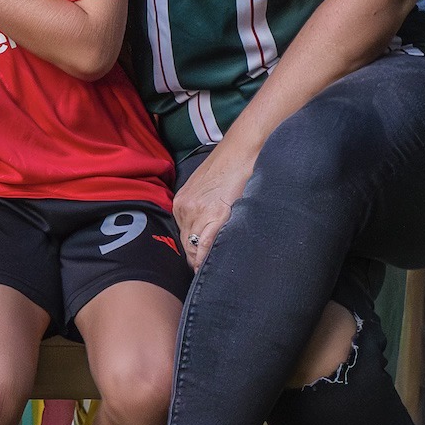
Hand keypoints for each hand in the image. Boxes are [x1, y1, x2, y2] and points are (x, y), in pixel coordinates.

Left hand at [172, 146, 255, 271]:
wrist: (242, 149)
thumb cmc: (229, 167)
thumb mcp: (207, 189)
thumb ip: (203, 208)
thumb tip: (208, 229)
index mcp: (182, 203)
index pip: (182, 236)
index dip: (191, 252)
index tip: (197, 264)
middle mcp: (184, 208)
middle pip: (186, 244)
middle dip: (194, 260)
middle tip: (203, 275)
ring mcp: (196, 211)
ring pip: (194, 246)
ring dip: (201, 260)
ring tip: (209, 274)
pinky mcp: (213, 214)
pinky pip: (205, 244)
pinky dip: (207, 257)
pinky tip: (210, 267)